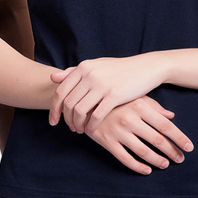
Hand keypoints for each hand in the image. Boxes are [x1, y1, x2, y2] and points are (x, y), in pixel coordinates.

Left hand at [48, 53, 166, 130]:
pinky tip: (91, 131)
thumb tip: (53, 78)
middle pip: (68, 103)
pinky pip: (96, 116)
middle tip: (69, 128)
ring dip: (77, 124)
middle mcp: (89, 75)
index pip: (60, 92)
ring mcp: (101, 85)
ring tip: (79, 130)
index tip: (54, 121)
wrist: (145, 68)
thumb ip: (74, 72)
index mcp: (82, 67)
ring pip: (79, 111)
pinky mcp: (114, 95)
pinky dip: (91, 126)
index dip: (54, 109)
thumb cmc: (119, 69)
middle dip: (66, 120)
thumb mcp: (95, 66)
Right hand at [80, 95, 193, 174]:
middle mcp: (129, 119)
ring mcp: (117, 131)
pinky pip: (125, 159)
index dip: (179, 138)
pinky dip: (138, 167)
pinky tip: (147, 170)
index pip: (165, 126)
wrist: (84, 99)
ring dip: (157, 160)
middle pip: (157, 140)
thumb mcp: (133, 96)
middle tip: (180, 159)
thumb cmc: (113, 98)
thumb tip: (171, 116)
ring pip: (143, 152)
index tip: (189, 147)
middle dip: (172, 152)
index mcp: (138, 106)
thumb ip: (153, 106)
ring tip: (165, 164)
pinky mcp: (106, 141)